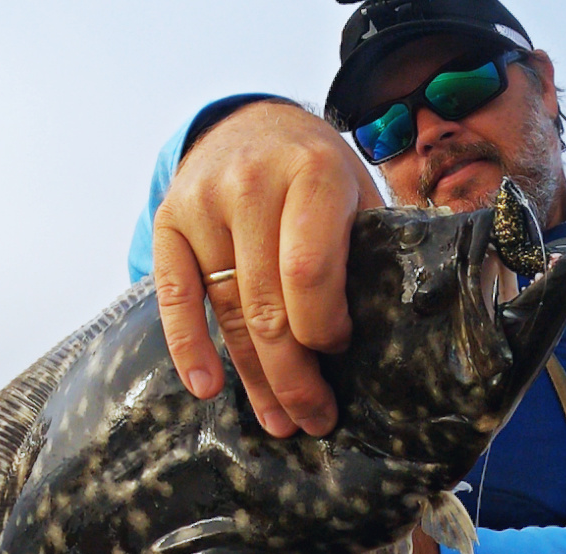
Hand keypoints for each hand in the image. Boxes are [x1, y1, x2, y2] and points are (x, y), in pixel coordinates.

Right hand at [153, 101, 382, 437]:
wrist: (250, 121)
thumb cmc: (316, 171)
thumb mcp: (356, 189)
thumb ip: (370, 247)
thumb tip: (398, 331)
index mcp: (312, 173)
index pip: (309, 272)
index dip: (325, 326)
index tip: (342, 353)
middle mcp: (251, 184)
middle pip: (266, 304)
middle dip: (293, 374)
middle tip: (315, 419)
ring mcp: (202, 204)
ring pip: (225, 309)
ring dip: (253, 376)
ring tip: (279, 421)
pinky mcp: (167, 221)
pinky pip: (174, 296)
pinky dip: (187, 346)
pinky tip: (206, 387)